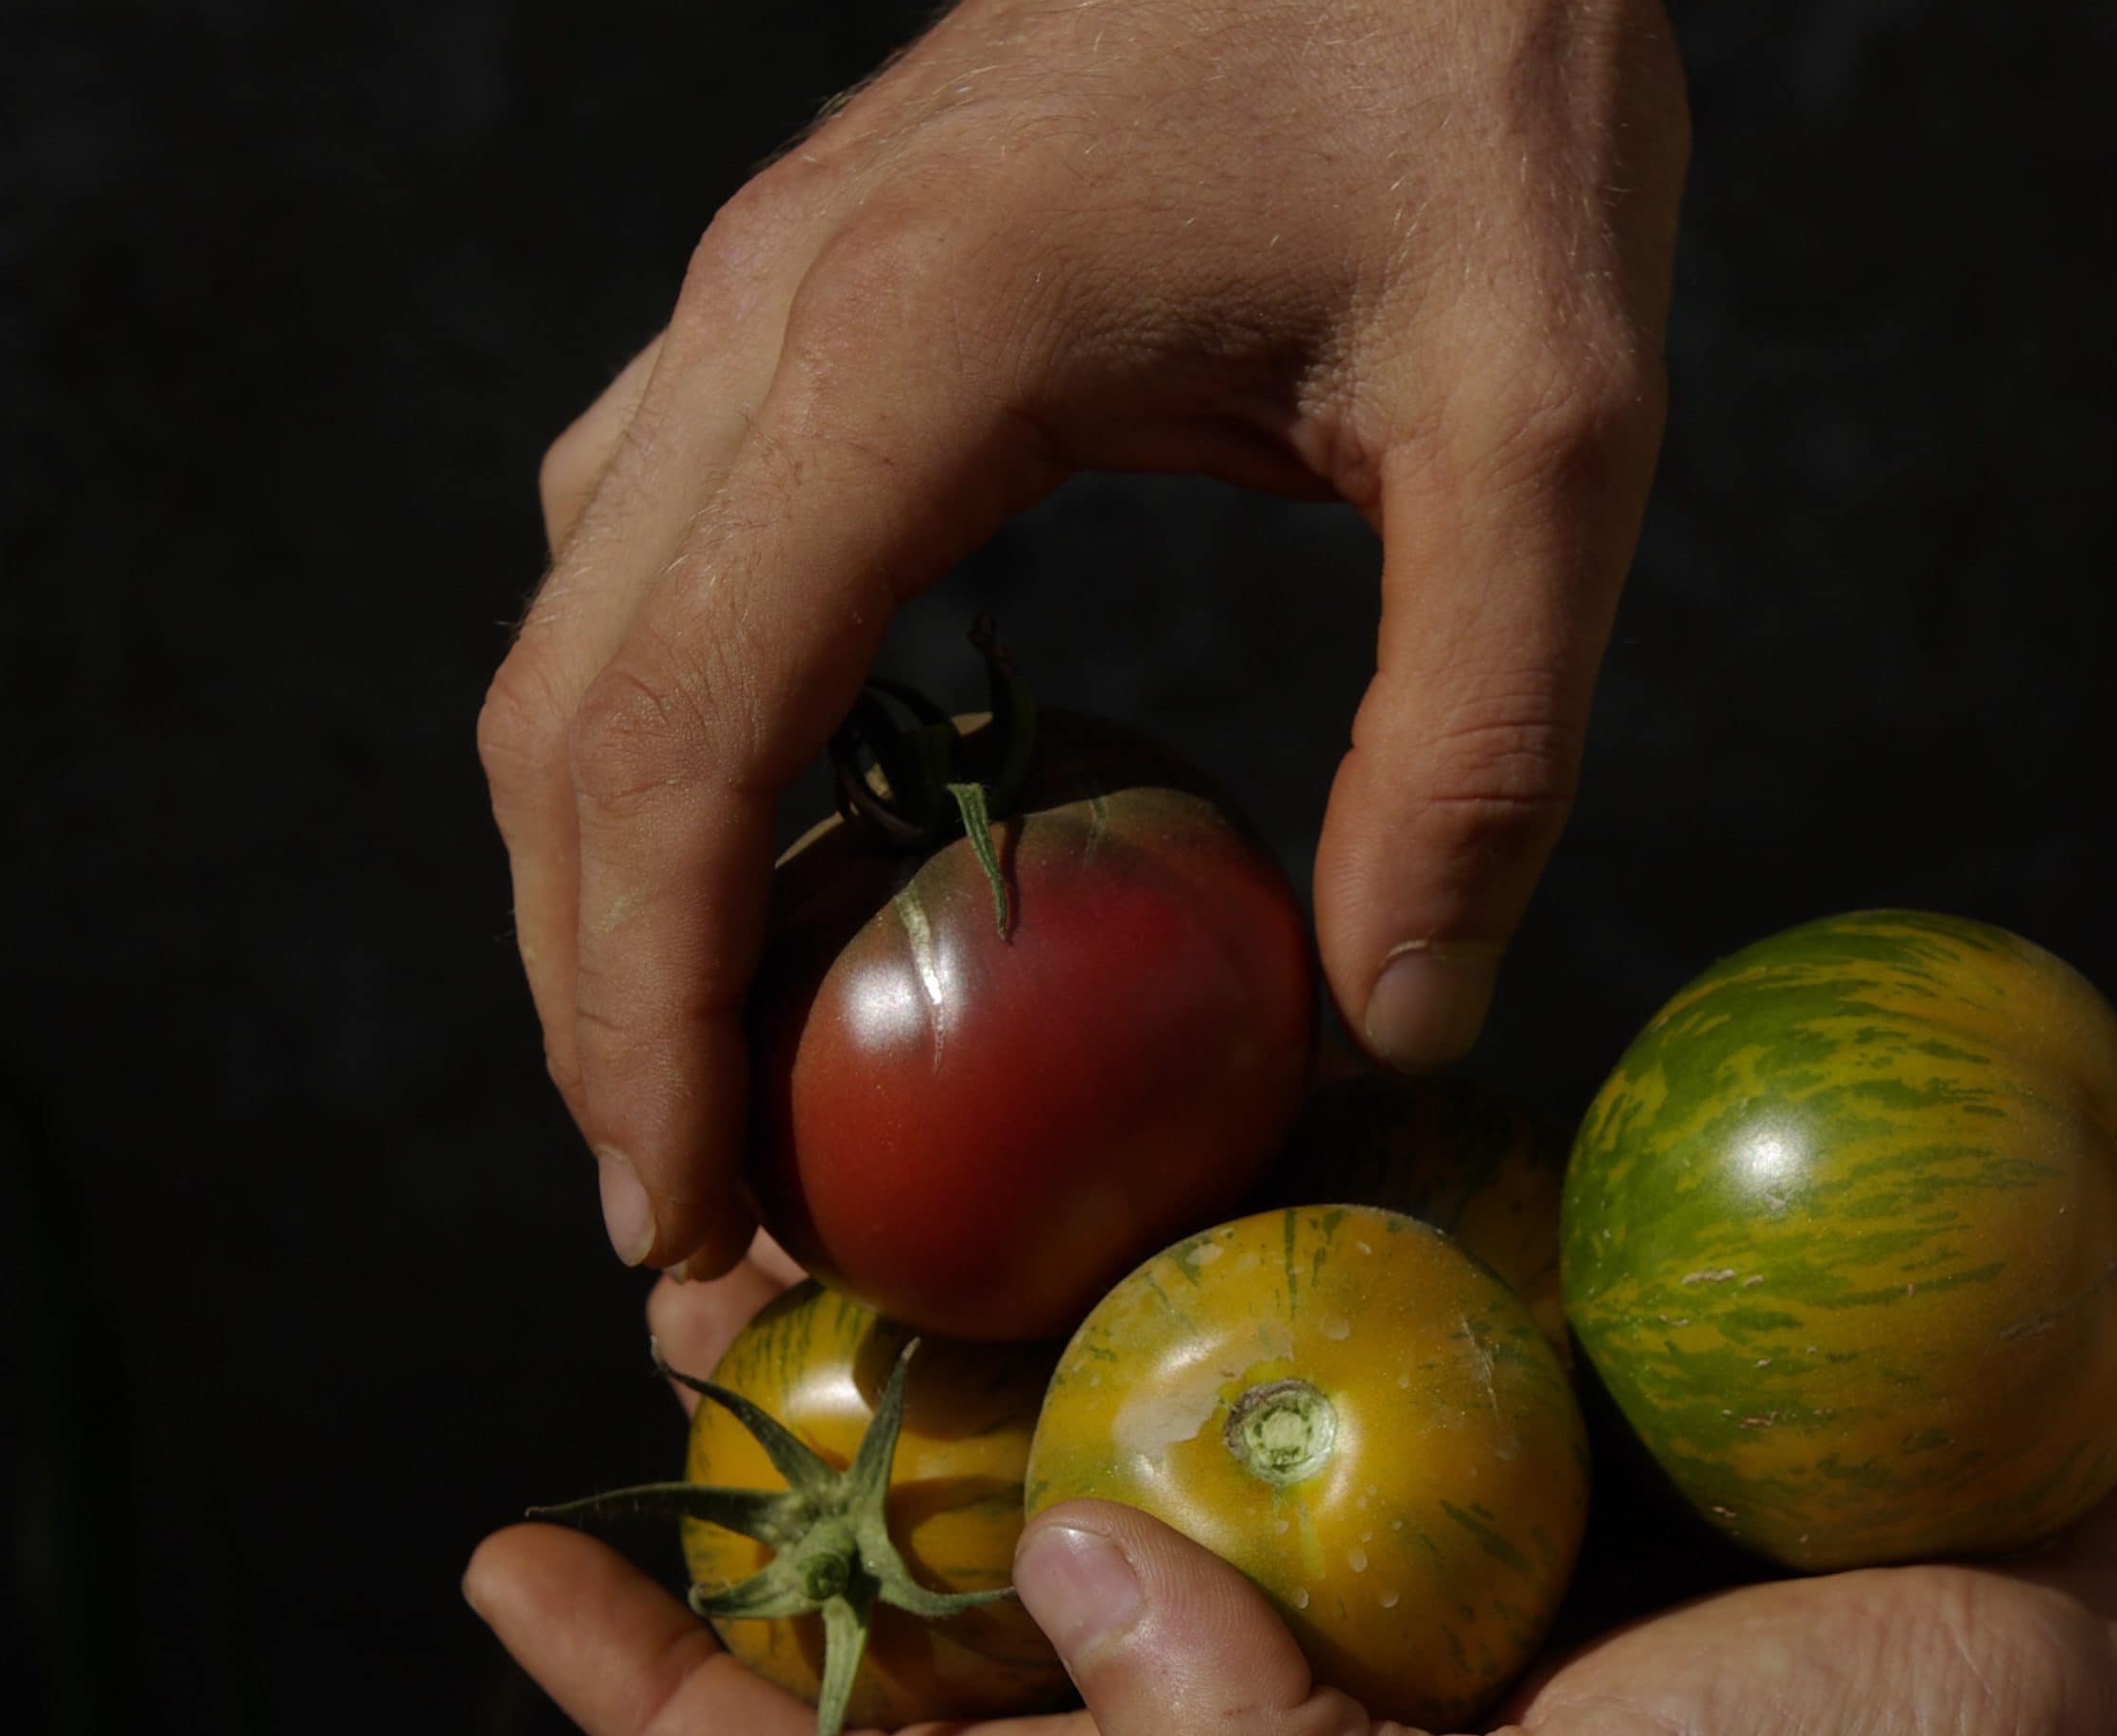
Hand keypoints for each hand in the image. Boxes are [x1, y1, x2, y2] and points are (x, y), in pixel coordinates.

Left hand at [471, 1248, 2116, 1735]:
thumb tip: (1048, 1562)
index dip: (669, 1708)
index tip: (502, 1563)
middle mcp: (1270, 1669)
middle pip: (952, 1583)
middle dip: (800, 1463)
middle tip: (668, 1285)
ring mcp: (1387, 1525)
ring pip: (1111, 1404)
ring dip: (981, 1300)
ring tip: (849, 1140)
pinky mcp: (1516, 1400)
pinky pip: (1309, 1291)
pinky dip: (1216, 1200)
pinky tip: (1150, 1062)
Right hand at [477, 0, 1687, 1276]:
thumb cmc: (1479, 71)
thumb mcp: (1550, 418)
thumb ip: (1475, 740)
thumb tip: (1391, 1024)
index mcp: (907, 352)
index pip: (675, 744)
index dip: (640, 1015)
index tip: (675, 1215)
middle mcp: (765, 320)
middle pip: (566, 726)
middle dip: (593, 1010)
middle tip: (686, 1238)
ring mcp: (753, 296)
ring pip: (571, 648)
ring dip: (601, 893)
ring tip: (701, 1100)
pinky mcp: (801, 300)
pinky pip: (648, 566)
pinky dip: (659, 760)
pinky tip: (769, 879)